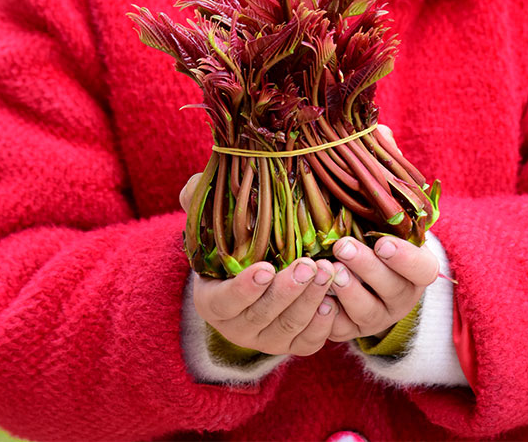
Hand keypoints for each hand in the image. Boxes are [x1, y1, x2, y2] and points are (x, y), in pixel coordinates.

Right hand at [179, 173, 338, 355]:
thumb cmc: (232, 247)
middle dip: (287, 290)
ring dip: (310, 300)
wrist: (252, 280)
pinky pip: (307, 343)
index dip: (245, 288)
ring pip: (288, 327)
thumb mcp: (213, 228)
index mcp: (213, 301)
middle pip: (262, 315)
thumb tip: (194, 183)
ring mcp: (265, 339)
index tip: (265, 268)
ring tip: (328, 272)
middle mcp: (237, 327)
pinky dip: (321, 325)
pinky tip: (332, 302)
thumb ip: (199, 205)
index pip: (225, 301)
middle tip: (309, 265)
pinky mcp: (290, 344)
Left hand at [324, 122, 438, 342]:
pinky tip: (311, 297)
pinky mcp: (345, 329)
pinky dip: (325, 315)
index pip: (423, 268)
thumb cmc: (370, 224)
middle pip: (393, 290)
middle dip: (368, 270)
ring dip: (347, 292)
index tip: (384, 241)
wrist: (354, 271)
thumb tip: (380, 128)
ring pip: (366, 314)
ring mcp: (374, 314)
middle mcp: (399, 294)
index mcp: (414, 264)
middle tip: (341, 247)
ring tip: (324, 269)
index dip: (406, 258)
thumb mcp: (379, 199)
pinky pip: (337, 330)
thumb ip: (383, 167)